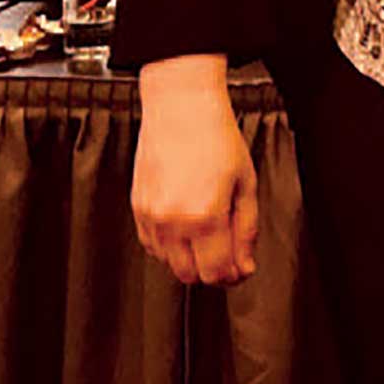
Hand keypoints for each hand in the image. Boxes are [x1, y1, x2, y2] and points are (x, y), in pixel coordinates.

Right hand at [133, 55, 258, 284]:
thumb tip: (245, 264)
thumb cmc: (217, 136)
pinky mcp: (137, 209)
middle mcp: (173, 222)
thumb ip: (246, 228)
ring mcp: (151, 217)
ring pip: (169, 263)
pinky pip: (152, 245)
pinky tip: (186, 224)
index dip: (231, 276)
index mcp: (205, 216)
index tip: (241, 268)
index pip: (215, 272)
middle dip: (211, 269)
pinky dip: (169, 245)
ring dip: (190, 257)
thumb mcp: (246, 182)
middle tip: (228, 250)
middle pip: (190, 275)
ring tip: (208, 227)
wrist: (181, 107)